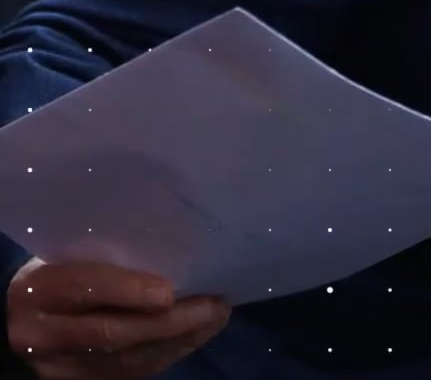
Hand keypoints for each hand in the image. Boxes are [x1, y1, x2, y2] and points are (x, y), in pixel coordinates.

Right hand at [7, 260, 228, 378]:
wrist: (19, 319)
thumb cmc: (57, 274)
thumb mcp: (72, 258)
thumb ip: (110, 260)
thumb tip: (175, 257)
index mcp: (39, 290)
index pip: (81, 289)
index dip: (126, 291)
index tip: (169, 291)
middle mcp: (42, 334)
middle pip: (109, 334)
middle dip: (169, 322)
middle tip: (214, 306)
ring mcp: (59, 366)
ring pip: (124, 360)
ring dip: (178, 341)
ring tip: (215, 319)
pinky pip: (128, 374)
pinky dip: (167, 354)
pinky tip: (194, 337)